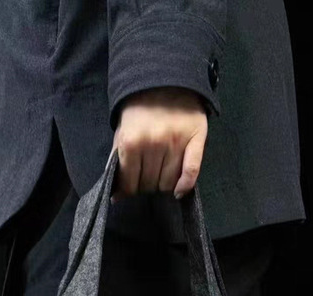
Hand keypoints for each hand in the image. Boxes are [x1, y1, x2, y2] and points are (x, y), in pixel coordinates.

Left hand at [109, 86, 207, 203]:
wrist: (164, 80)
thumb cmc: (139, 111)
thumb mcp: (122, 133)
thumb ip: (117, 163)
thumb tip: (116, 197)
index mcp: (131, 142)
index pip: (130, 183)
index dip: (129, 190)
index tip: (132, 186)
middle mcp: (153, 144)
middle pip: (149, 184)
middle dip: (146, 185)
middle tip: (147, 175)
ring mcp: (176, 143)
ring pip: (168, 183)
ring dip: (163, 185)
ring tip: (161, 174)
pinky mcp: (196, 140)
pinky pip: (191, 172)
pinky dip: (185, 185)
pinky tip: (178, 191)